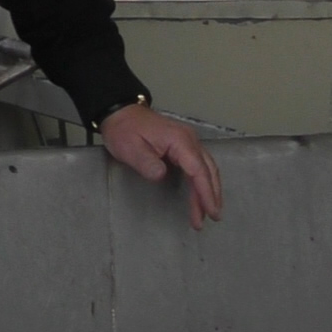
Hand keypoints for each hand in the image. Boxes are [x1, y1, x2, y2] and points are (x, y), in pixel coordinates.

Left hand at [99, 104, 223, 229]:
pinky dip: (203, 181)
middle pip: (208, 170)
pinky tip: (202, 194)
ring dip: (209, 190)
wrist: (120, 113)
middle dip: (211, 195)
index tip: (210, 211)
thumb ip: (147, 163)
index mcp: (179, 140)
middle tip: (212, 217)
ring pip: (207, 168)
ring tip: (207, 212)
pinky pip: (199, 165)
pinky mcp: (184, 145)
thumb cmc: (124, 130)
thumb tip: (161, 176)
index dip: (205, 192)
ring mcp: (188, 141)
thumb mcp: (130, 148)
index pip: (198, 170)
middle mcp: (189, 139)